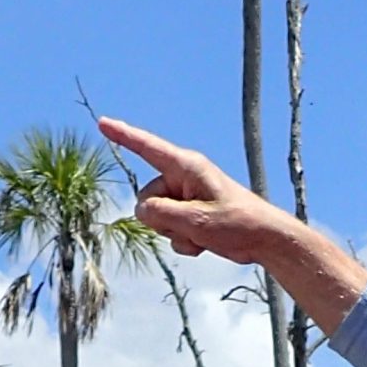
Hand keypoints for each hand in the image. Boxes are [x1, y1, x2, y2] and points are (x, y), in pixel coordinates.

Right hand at [98, 116, 284, 264]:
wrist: (263, 239)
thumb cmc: (238, 223)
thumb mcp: (197, 221)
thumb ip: (163, 214)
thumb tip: (141, 210)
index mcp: (186, 167)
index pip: (147, 148)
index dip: (123, 136)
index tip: (103, 123)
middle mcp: (183, 178)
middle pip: (147, 198)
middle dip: (161, 219)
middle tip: (190, 227)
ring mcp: (186, 198)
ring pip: (157, 218)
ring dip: (174, 233)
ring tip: (202, 235)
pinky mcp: (190, 215)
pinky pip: (170, 230)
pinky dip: (183, 240)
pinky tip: (203, 243)